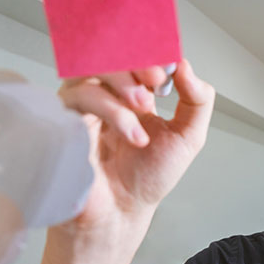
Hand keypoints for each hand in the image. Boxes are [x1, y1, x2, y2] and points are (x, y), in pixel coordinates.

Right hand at [56, 59, 214, 234]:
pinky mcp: (66, 120)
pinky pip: (80, 98)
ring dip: (124, 86)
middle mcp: (107, 94)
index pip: (136, 54)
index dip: (150, 53)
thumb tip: (185, 66)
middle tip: (156, 82)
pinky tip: (133, 137)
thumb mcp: (189, 136)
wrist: (125, 210)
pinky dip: (113, 113)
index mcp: (135, 92)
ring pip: (92, 71)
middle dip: (135, 63)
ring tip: (144, 110)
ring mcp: (84, 106)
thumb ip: (197, 101)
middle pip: (109, 54)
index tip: (167, 67)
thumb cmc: (149, 176)